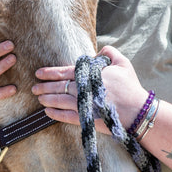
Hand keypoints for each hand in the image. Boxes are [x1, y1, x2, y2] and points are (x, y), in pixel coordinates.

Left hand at [32, 45, 148, 131]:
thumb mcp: (123, 63)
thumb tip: (95, 53)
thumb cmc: (130, 87)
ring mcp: (85, 106)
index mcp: (91, 75)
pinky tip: (47, 112)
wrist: (138, 112)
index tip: (39, 73)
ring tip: (39, 98)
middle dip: (44, 87)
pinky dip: (55, 114)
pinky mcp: (87, 119)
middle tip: (34, 87)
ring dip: (47, 99)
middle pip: (59, 87)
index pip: (65, 72)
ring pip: (60, 102)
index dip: (50, 73)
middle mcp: (85, 90)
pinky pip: (66, 117)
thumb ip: (109, 52)